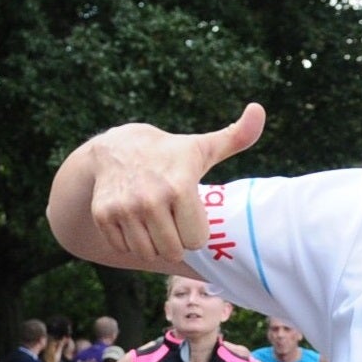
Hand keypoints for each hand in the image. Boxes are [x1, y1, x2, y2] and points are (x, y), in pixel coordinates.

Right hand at [89, 104, 265, 262]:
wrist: (117, 147)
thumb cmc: (172, 153)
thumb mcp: (204, 147)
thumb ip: (238, 136)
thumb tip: (259, 109)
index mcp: (180, 186)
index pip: (196, 240)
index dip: (196, 231)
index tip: (191, 214)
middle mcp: (150, 200)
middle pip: (173, 250)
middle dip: (176, 240)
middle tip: (173, 221)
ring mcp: (124, 209)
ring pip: (148, 252)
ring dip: (155, 244)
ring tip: (156, 222)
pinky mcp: (103, 215)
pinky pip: (124, 248)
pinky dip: (131, 242)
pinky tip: (136, 221)